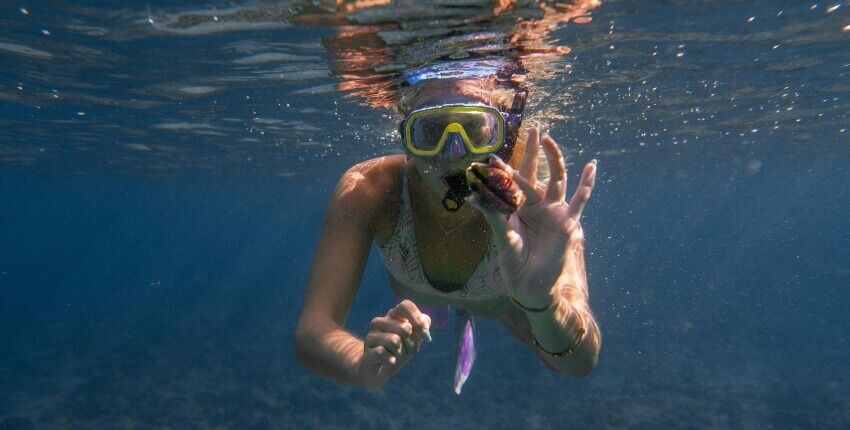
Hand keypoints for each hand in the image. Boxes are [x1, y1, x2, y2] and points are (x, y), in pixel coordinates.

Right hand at [357, 299, 431, 388]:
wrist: (380, 370)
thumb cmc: (400, 350)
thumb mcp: (414, 338)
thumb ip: (421, 328)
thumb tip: (424, 330)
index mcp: (392, 315)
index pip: (405, 306)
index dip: (417, 318)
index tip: (425, 332)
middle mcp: (379, 322)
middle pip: (405, 327)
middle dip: (411, 344)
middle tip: (405, 350)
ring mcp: (371, 336)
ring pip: (395, 341)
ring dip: (401, 354)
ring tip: (395, 356)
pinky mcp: (367, 351)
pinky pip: (383, 353)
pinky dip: (391, 361)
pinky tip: (389, 362)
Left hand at [467, 127, 596, 308]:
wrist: (530, 285)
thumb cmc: (513, 262)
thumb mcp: (502, 236)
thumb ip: (492, 215)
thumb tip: (473, 196)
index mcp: (517, 208)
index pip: (511, 183)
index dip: (504, 171)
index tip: (492, 159)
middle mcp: (536, 205)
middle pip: (535, 172)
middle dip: (533, 152)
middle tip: (533, 129)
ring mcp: (553, 212)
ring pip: (556, 179)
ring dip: (554, 159)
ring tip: (549, 140)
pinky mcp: (568, 222)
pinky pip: (580, 200)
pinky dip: (587, 184)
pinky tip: (592, 166)